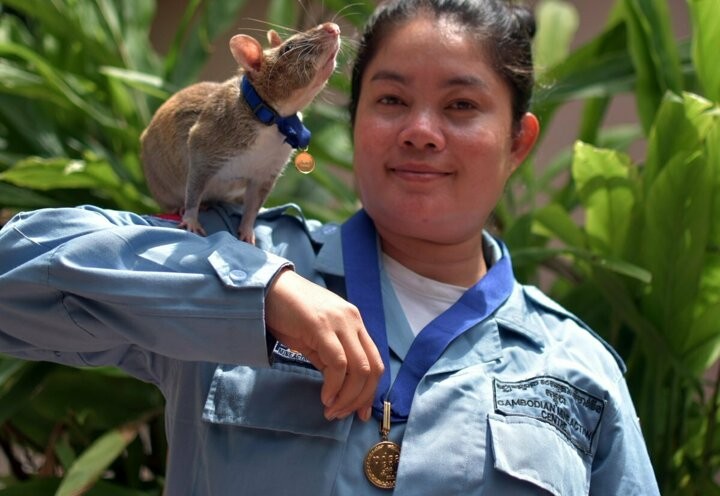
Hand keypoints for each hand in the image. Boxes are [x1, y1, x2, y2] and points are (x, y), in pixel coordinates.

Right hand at [265, 268, 383, 420]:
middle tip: (343, 415)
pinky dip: (334, 386)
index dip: (370, 391)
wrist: (267, 288)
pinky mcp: (322, 326)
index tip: (359, 412)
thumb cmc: (288, 313)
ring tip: (331, 410)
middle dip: (360, 398)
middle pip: (372, 368)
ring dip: (347, 397)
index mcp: (354, 322)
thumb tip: (339, 387)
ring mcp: (339, 322)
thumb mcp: (316, 337)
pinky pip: (338, 364)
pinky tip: (325, 397)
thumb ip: (330, 357)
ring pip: (359, 369)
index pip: (374, 361)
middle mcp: (353, 320)